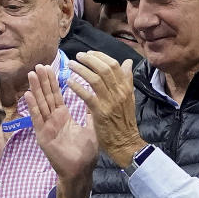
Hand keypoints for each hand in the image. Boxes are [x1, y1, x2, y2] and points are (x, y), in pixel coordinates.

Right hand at [26, 64, 97, 181]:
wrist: (81, 170)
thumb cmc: (86, 153)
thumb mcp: (91, 128)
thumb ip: (90, 113)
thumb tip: (95, 98)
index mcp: (63, 117)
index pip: (56, 95)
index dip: (52, 82)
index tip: (49, 67)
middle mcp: (53, 120)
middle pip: (46, 96)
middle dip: (42, 81)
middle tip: (38, 65)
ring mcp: (47, 127)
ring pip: (40, 104)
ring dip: (35, 89)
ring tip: (31, 75)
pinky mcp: (43, 135)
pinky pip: (37, 119)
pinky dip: (33, 107)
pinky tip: (28, 95)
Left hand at [66, 51, 146, 167]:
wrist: (126, 143)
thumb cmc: (125, 121)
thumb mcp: (129, 98)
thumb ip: (127, 80)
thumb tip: (128, 62)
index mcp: (126, 87)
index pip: (114, 64)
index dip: (100, 56)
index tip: (89, 53)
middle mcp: (119, 92)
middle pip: (104, 68)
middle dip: (89, 59)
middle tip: (77, 56)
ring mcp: (110, 102)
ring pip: (95, 79)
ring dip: (81, 69)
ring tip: (70, 65)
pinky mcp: (101, 113)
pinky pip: (87, 96)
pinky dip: (77, 87)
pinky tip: (69, 82)